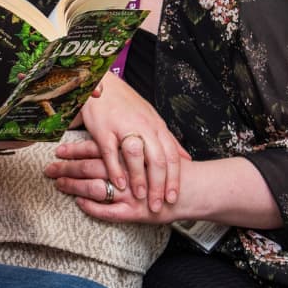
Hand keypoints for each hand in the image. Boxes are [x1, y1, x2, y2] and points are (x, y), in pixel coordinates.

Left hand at [47, 148, 187, 223]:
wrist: (197, 190)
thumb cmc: (170, 169)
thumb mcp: (150, 149)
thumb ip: (129, 145)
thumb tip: (110, 135)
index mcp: (131, 152)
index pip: (97, 149)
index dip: (76, 150)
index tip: (58, 150)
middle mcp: (129, 172)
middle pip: (91, 167)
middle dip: (67, 167)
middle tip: (48, 169)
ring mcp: (131, 194)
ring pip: (96, 188)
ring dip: (74, 186)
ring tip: (57, 184)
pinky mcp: (135, 212)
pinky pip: (109, 212)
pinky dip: (93, 208)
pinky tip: (79, 204)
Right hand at [49, 74, 186, 212]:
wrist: (101, 82)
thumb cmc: (125, 103)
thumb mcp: (152, 118)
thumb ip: (168, 139)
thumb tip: (186, 158)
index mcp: (156, 126)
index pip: (171, 155)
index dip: (174, 179)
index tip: (174, 197)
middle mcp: (143, 127)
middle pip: (157, 159)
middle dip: (160, 185)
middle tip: (159, 205)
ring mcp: (123, 127)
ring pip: (137, 156)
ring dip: (139, 179)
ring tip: (140, 197)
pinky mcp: (103, 129)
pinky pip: (111, 152)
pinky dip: (116, 170)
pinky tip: (119, 184)